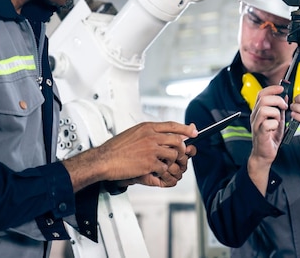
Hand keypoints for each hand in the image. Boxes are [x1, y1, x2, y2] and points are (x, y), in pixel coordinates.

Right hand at [63, 121, 196, 191]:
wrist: (104, 159)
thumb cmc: (116, 148)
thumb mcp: (134, 133)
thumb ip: (149, 133)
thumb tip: (163, 136)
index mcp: (147, 127)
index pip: (172, 125)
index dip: (186, 128)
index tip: (194, 131)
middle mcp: (151, 136)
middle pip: (177, 140)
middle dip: (182, 148)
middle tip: (182, 155)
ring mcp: (151, 149)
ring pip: (174, 155)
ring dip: (173, 162)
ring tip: (166, 166)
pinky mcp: (150, 163)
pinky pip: (165, 168)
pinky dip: (163, 173)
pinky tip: (157, 173)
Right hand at [247, 85, 285, 194]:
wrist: (264, 155)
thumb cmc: (270, 138)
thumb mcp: (277, 120)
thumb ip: (280, 109)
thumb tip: (286, 96)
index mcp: (258, 111)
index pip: (261, 93)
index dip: (272, 89)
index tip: (282, 88)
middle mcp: (255, 116)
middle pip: (263, 99)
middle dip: (277, 100)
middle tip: (284, 106)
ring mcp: (256, 124)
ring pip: (264, 109)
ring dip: (276, 113)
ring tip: (279, 120)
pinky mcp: (260, 133)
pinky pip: (266, 123)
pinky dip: (274, 124)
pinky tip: (275, 128)